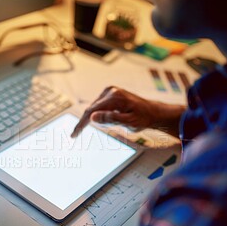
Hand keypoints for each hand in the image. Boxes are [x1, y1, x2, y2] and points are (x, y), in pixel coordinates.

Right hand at [71, 86, 185, 137]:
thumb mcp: (128, 122)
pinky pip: (99, 105)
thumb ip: (110, 119)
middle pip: (91, 109)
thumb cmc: (143, 119)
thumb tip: (92, 117)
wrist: (153, 112)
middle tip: (75, 135)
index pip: (92, 112)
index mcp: (114, 98)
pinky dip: (96, 114)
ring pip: (94, 108)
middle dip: (83, 122)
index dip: (81, 124)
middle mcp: (110, 91)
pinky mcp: (110, 93)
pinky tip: (99, 121)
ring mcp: (110, 91)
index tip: (73, 134)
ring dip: (91, 118)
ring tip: (93, 128)